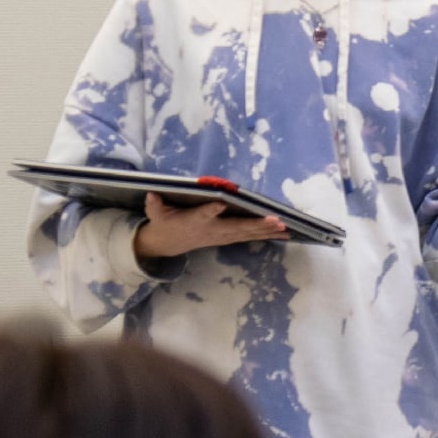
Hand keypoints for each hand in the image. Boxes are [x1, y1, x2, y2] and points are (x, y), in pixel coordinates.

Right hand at [132, 193, 287, 262]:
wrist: (168, 244)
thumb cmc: (165, 222)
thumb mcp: (156, 214)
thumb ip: (155, 205)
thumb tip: (151, 194)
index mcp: (194, 220)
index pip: (204, 214)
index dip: (212, 210)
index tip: (221, 203)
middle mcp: (212, 229)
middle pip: (236, 227)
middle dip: (256, 225)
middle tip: (276, 221)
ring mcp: (222, 236)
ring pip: (247, 233)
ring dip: (267, 231)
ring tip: (286, 228)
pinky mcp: (228, 238)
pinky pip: (249, 237)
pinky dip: (266, 235)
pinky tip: (283, 233)